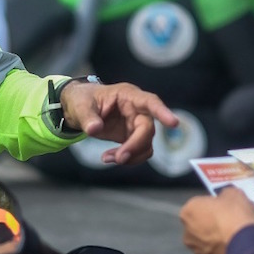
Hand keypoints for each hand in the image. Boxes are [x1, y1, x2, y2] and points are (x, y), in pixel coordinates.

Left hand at [59, 80, 178, 164]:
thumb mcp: (80, 106)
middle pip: (147, 128)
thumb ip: (87, 117)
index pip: (149, 102)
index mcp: (127, 95)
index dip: (162, 112)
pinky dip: (128, 158)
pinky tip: (109, 158)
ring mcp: (137, 124)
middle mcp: (137, 109)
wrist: (80, 109)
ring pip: (146, 144)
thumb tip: (94, 129)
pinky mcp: (133, 136)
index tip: (173, 123)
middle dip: (135, 145)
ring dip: (131, 155)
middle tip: (119, 158)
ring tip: (107, 158)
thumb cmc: (83, 100)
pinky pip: (139, 151)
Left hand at [180, 186, 253, 253]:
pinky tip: (237, 250)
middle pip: (201, 224)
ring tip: (236, 238)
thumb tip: (225, 197)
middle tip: (232, 223)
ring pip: (207, 243)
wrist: (247, 248)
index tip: (228, 209)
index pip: (201, 205)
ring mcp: (197, 252)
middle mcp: (187, 232)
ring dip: (217, 241)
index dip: (215, 206)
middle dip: (213, 224)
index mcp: (188, 211)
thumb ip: (225, 194)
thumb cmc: (237, 216)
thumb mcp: (234, 194)